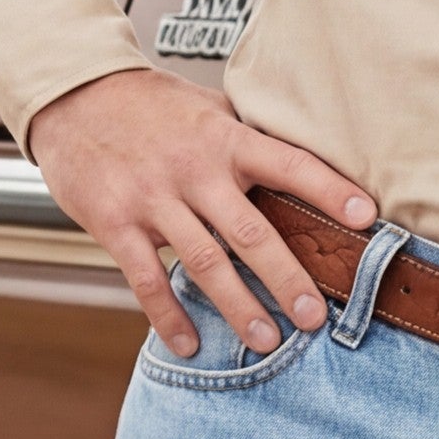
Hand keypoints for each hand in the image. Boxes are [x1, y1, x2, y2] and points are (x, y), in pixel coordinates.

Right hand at [26, 68, 376, 357]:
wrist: (73, 96)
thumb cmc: (150, 106)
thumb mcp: (207, 108)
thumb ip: (247, 140)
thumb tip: (303, 170)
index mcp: (224, 138)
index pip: (288, 163)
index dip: (329, 190)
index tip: (365, 218)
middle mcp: (194, 169)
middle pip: (250, 231)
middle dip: (287, 277)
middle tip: (315, 317)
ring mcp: (153, 198)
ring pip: (204, 262)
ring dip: (239, 306)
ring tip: (268, 340)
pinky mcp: (115, 223)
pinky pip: (147, 279)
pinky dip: (168, 316)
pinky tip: (189, 343)